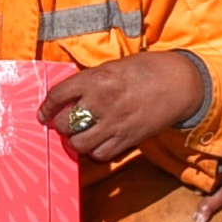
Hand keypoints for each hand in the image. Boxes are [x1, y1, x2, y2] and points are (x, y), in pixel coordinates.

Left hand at [36, 54, 210, 172]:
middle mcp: (101, 102)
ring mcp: (114, 123)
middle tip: (64, 124)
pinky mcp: (128, 138)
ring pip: (80, 144)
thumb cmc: (146, 70)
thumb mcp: (113, 67)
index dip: (46, 107)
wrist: (179, 83)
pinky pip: (101, 154)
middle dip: (60, 126)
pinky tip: (98, 143)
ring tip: (79, 135)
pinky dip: (96, 152)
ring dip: (75, 141)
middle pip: (65, 124)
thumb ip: (91, 81)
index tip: (43, 114)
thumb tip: (70, 96)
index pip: (58, 95)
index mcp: (96, 79)